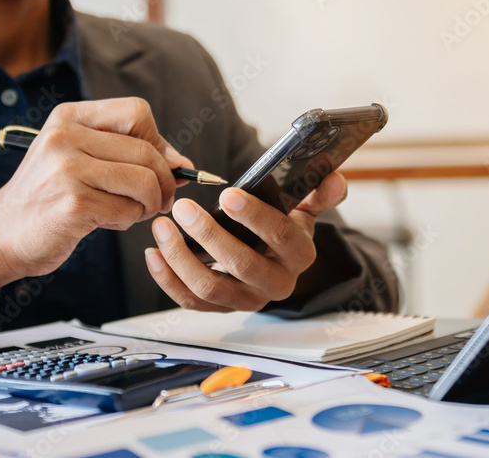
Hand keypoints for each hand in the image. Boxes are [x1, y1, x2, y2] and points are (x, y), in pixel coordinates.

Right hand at [0, 98, 191, 307]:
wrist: (2, 234)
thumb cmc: (50, 198)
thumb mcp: (82, 160)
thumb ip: (128, 154)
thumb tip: (183, 163)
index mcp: (69, 117)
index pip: (137, 112)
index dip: (158, 142)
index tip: (160, 167)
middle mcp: (65, 136)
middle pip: (147, 151)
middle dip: (164, 182)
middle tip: (159, 202)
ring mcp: (67, 169)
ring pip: (144, 181)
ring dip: (149, 204)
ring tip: (132, 212)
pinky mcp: (73, 204)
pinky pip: (129, 210)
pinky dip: (128, 221)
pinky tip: (107, 222)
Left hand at [145, 172, 348, 311]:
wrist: (274, 262)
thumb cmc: (284, 227)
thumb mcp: (304, 208)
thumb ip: (318, 192)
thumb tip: (334, 178)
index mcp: (300, 254)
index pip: (281, 235)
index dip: (254, 216)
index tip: (226, 195)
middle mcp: (277, 283)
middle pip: (241, 265)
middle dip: (209, 235)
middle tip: (183, 208)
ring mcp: (247, 300)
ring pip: (211, 288)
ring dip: (181, 258)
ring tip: (162, 227)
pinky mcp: (222, 309)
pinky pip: (191, 302)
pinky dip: (168, 279)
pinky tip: (154, 253)